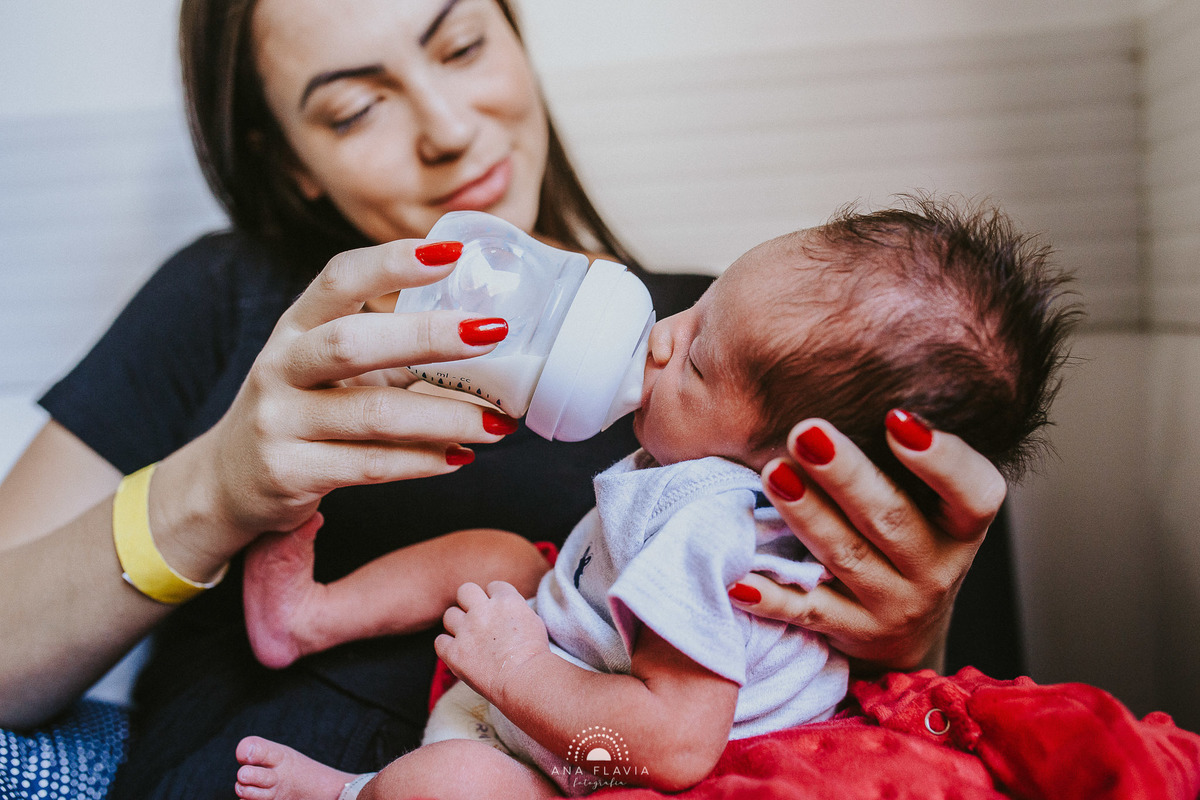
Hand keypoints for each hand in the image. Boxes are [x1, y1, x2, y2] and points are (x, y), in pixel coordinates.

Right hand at [165, 239, 516, 558]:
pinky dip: (423, 462)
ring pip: (374, 414)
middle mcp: (281, 366)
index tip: (452, 253)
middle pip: (355, 341)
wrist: (230, 482)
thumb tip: (486, 336)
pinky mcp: (288, 473)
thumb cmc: (305, 410)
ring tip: (500, 423)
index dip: (393, 262)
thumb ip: (395, 350)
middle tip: (492, 334)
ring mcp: (279, 421)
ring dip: (447, 417)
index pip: (339, 277)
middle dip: (429, 335)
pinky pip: (370, 465)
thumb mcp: (335, 370)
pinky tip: (460, 458)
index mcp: (297, 325)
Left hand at [435, 581, 550, 700]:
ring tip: (467, 637)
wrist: (524, 679)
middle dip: (470, 601)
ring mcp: (466, 630)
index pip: (493, 586)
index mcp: (505, 600)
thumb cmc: (534, 654)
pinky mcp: (454, 652)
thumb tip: (509, 610)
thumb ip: (516, 609)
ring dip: (457, 624)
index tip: (498, 611)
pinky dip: (447, 647)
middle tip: (477, 617)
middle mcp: (482, 611)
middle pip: (465, 590)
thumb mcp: (534, 621)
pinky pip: (440, 641)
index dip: (495, 598)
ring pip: (449, 615)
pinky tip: (458, 653)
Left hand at [731, 414, 1006, 673]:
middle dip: (846, 475)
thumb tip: (840, 365)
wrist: (902, 624)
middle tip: (805, 432)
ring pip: (846, 558)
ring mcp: (894, 607)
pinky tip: (739, 578)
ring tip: (773, 474)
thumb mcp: (924, 496)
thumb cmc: (905, 532)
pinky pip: (805, 612)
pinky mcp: (849, 633)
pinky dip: (771, 597)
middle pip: (892, 519)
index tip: (896, 419)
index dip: (942, 460)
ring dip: (808, 515)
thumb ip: (900, 446)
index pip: (974, 493)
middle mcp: (936, 569)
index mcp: (961, 525)